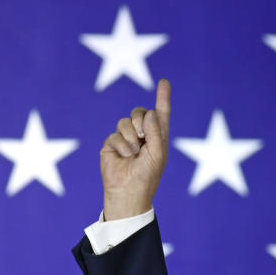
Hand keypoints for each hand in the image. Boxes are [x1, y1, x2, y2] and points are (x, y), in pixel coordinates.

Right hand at [100, 79, 170, 219]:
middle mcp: (142, 135)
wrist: (128, 192)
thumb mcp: (157, 153)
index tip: (164, 82)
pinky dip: (122, 144)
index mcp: (157, 136)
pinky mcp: (111, 144)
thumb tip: (148, 114)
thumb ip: (155, 131)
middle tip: (142, 136)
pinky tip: (125, 156)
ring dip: (131, 135)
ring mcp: (125, 139)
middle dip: (140, 119)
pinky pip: (115, 134)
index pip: (160, 113)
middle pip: (139, 112)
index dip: (162, 97)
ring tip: (133, 152)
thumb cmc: (147, 176)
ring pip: (125, 121)